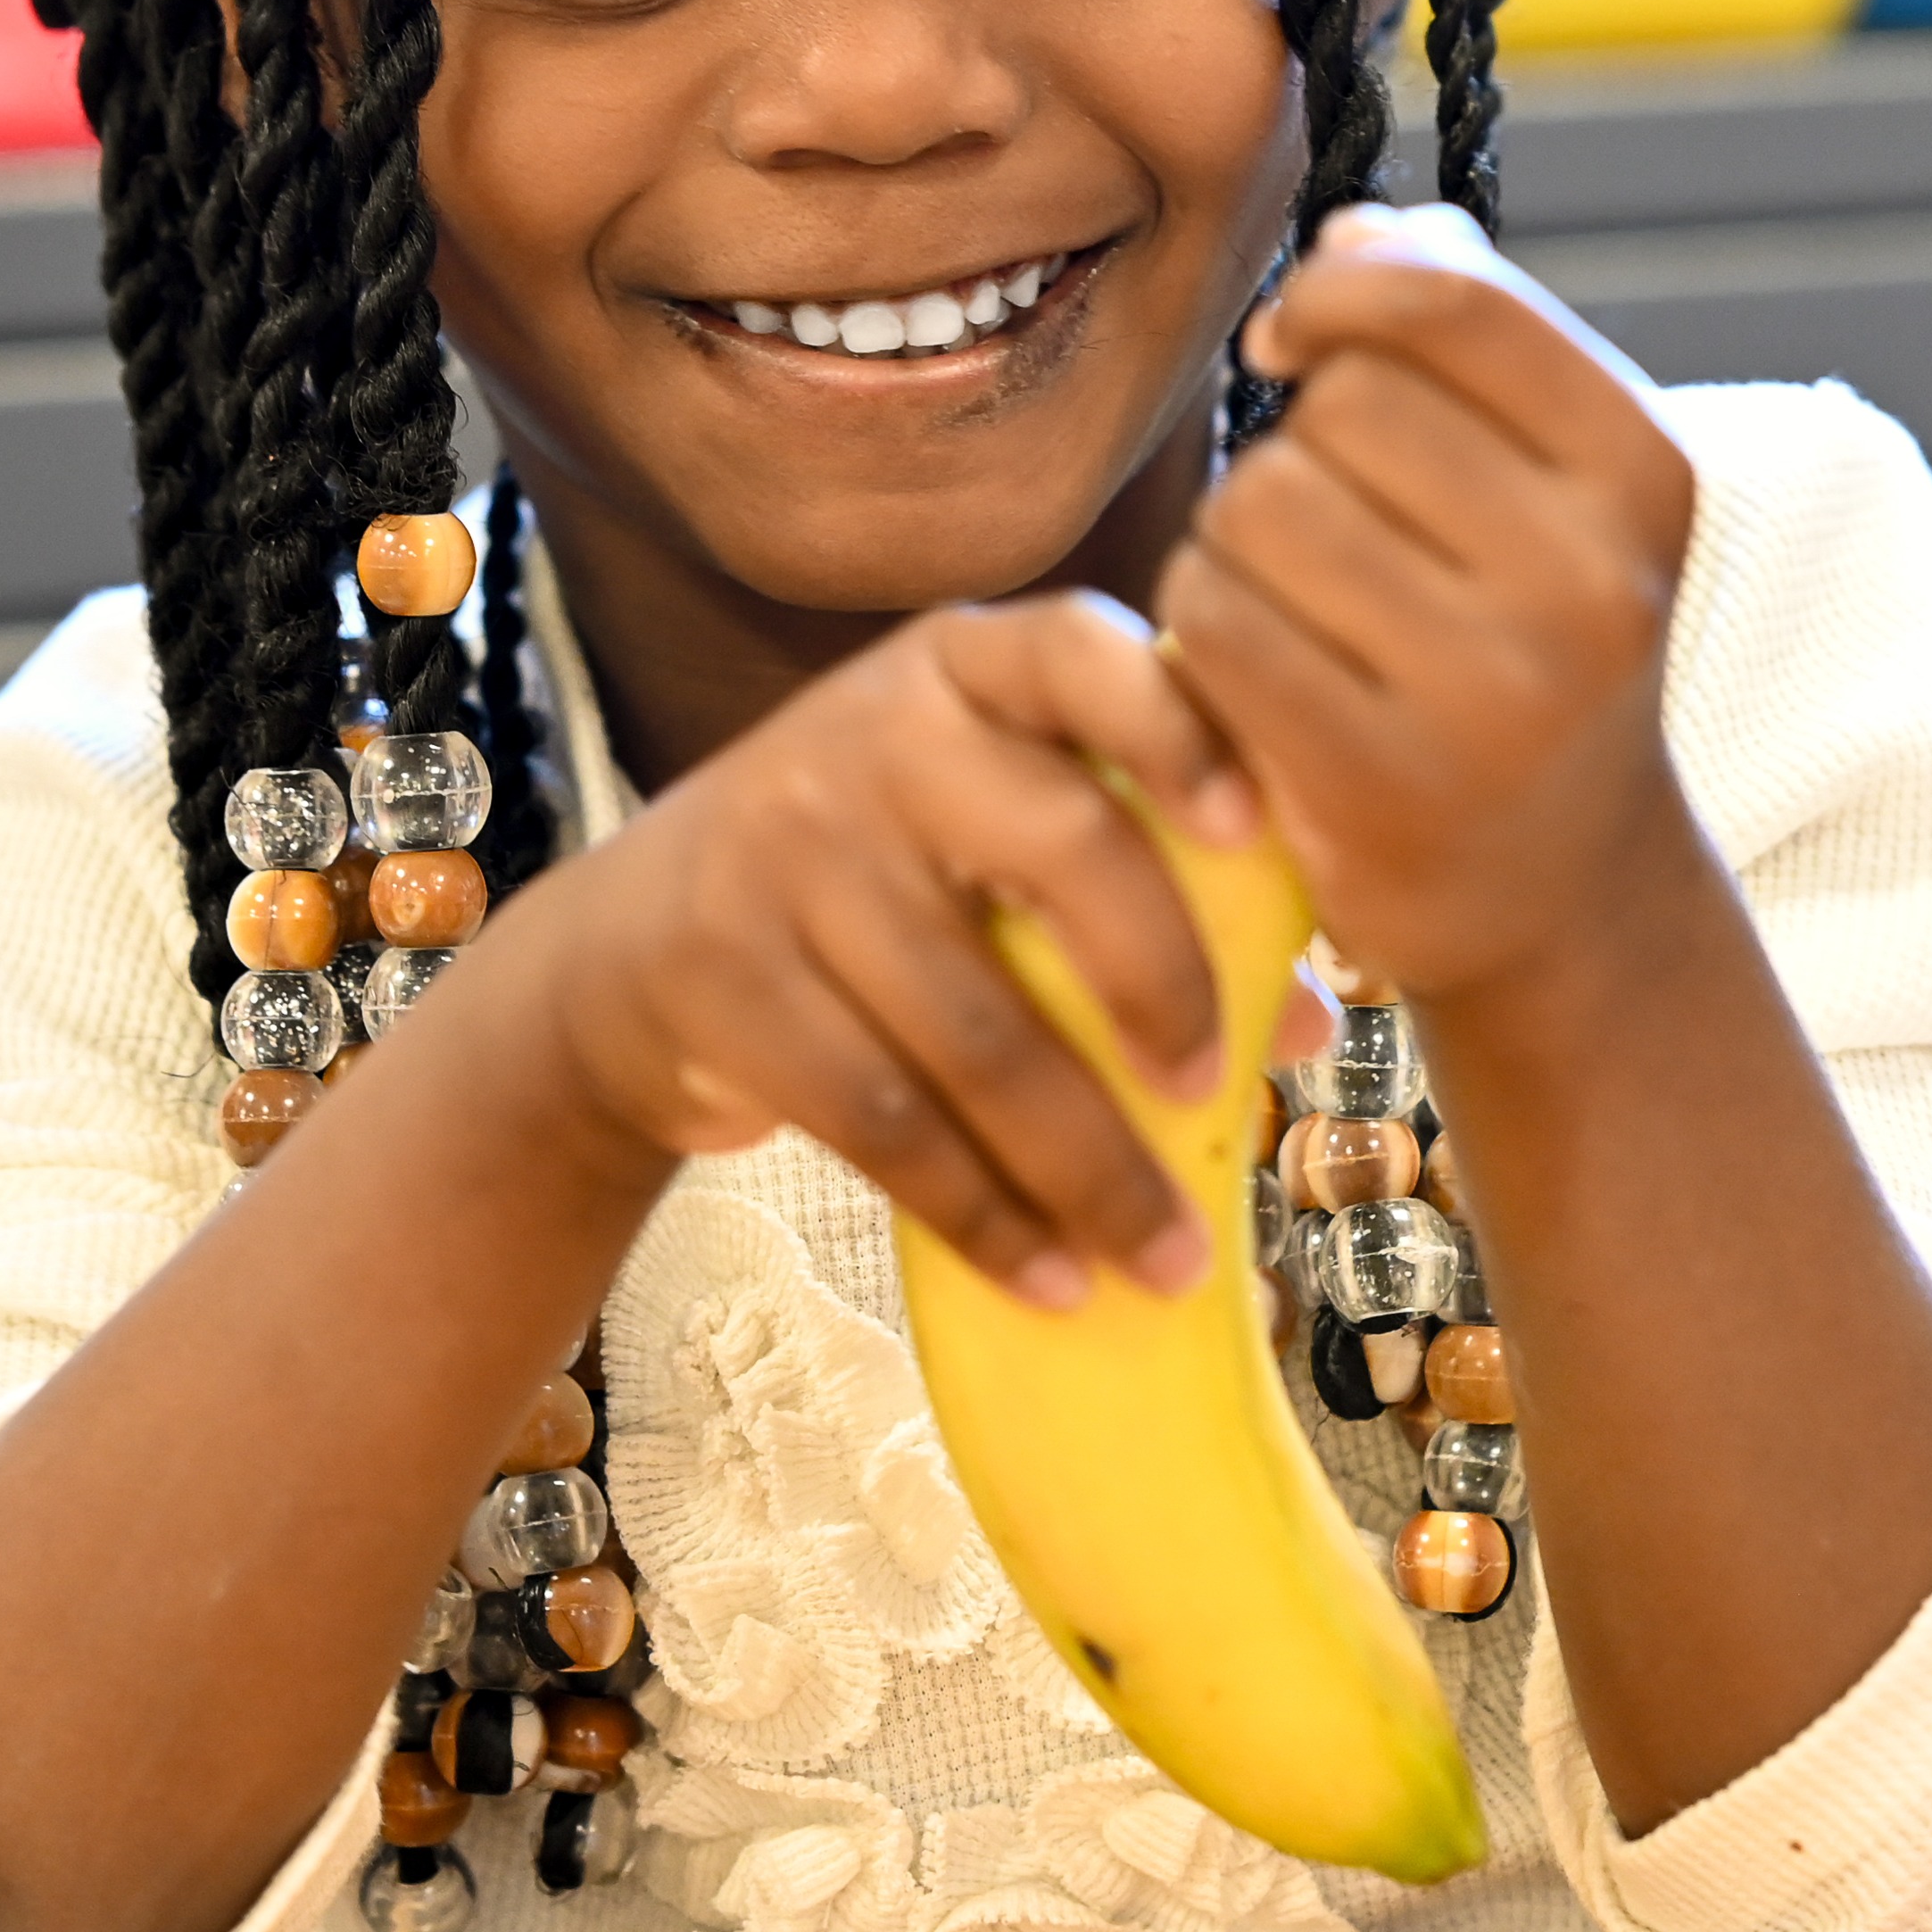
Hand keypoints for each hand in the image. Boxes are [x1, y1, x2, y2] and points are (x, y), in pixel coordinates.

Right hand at [515, 593, 1273, 1304]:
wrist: (621, 955)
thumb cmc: (871, 884)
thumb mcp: (979, 836)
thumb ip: (1139, 886)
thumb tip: (1310, 1020)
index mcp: (964, 670)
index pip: (1081, 654)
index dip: (1177, 730)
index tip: (1253, 828)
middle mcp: (873, 736)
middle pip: (1060, 848)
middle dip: (1163, 983)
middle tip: (1215, 1090)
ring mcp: (785, 852)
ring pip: (978, 1029)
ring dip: (1086, 1164)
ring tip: (1163, 1256)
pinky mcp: (723, 981)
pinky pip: (887, 1121)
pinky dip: (984, 1215)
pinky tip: (1051, 1278)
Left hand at [1157, 204, 1698, 997]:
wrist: (1563, 886)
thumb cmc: (1530, 643)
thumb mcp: (1556, 487)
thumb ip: (1472, 337)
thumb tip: (1361, 237)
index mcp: (1642, 480)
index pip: (1454, 305)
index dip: (1342, 292)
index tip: (1301, 335)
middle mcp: (1590, 586)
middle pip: (1341, 405)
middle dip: (1300, 441)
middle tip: (1333, 519)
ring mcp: (1489, 696)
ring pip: (1260, 507)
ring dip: (1238, 537)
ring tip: (1298, 594)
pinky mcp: (1379, 787)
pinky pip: (1215, 623)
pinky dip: (1204, 624)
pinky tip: (1253, 658)